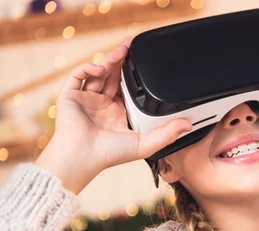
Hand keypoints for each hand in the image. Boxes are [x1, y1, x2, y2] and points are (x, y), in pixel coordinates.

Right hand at [35, 36, 192, 194]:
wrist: (83, 158)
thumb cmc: (110, 155)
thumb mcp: (145, 144)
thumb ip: (167, 134)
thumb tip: (188, 125)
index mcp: (118, 113)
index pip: (127, 88)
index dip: (135, 75)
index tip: (144, 62)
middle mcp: (102, 104)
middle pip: (113, 76)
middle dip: (122, 60)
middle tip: (132, 44)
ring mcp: (86, 99)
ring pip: (98, 73)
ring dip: (109, 60)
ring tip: (122, 51)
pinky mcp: (70, 96)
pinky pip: (78, 75)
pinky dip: (88, 68)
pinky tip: (101, 69)